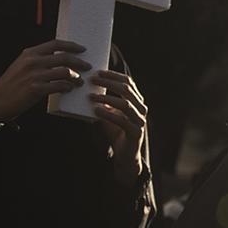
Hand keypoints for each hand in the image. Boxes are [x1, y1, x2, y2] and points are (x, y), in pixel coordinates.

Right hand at [0, 39, 88, 122]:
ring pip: (65, 72)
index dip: (71, 45)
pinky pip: (59, 86)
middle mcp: (32, 62)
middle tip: (88, 67)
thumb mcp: (21, 65)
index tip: (82, 49)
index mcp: (29, 53)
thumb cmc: (11, 84)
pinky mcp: (36, 89)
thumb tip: (59, 60)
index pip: (55, 44)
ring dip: (76, 77)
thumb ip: (37, 60)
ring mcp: (34, 75)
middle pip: (64, 57)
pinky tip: (69, 89)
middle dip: (79, 62)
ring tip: (80, 81)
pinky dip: (68, 87)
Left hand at [85, 68, 148, 185]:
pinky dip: (108, 114)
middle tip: (92, 81)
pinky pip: (122, 121)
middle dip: (108, 83)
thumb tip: (86, 89)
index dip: (113, 75)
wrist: (125, 156)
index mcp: (136, 101)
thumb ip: (103, 102)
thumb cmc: (116, 132)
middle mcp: (141, 109)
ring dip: (106, 98)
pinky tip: (96, 111)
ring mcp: (140, 121)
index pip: (128, 82)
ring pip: (125, 104)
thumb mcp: (108, 113)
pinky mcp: (136, 133)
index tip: (97, 72)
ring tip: (91, 96)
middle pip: (126, 90)